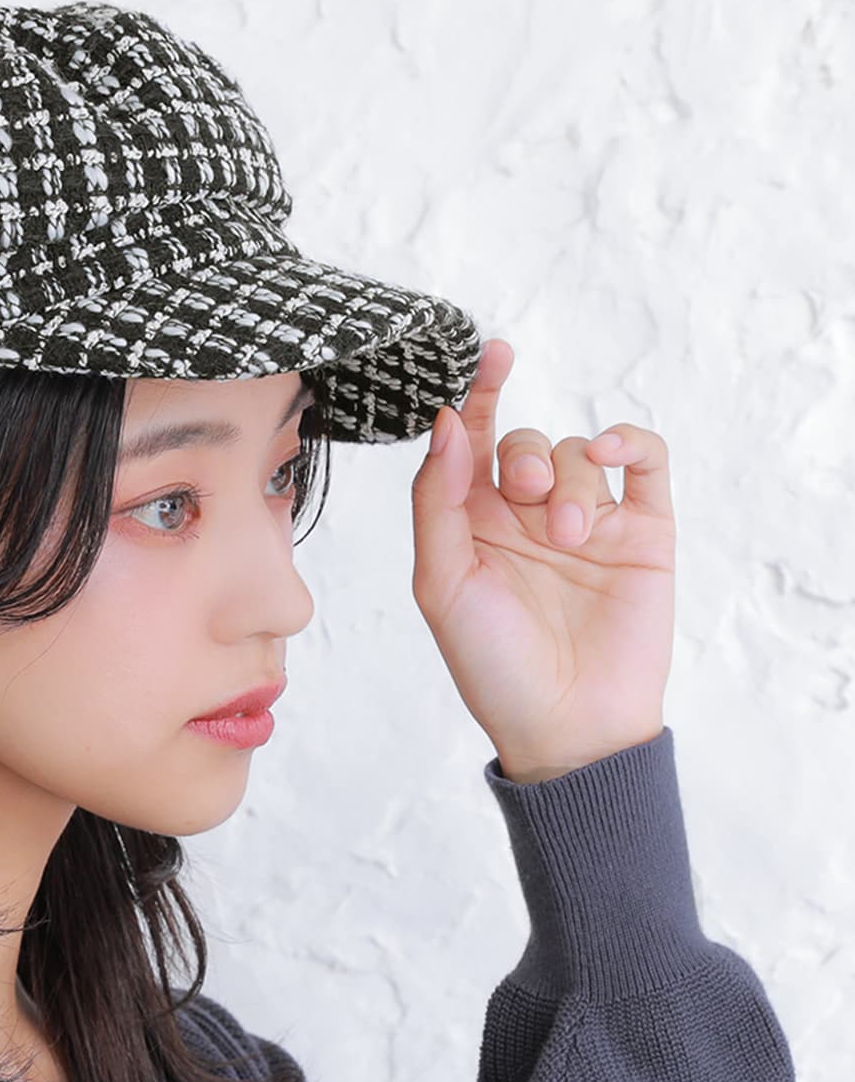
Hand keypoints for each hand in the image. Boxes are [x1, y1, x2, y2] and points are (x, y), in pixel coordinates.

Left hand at [409, 338, 674, 779]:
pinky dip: (629, 442)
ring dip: (569, 482)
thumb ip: (437, 501)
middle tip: (523, 497)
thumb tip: (447, 423)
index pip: (472, 443)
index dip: (477, 395)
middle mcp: (528, 519)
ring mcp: (590, 522)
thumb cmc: (493, 666)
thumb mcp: (443, 584)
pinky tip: (611, 451)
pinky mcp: (644, 532)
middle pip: (523, 443)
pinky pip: (644, 462)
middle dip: (522, 456)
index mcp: (473, 527)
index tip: (491, 357)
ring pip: (579, 453)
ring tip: (568, 537)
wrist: (569, 725)